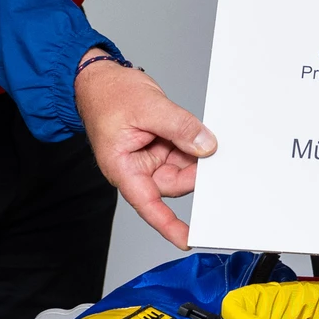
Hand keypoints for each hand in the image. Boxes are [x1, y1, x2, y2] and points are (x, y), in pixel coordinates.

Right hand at [76, 57, 213, 247]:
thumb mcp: (148, 107)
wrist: (101, 78)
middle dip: (195, 175)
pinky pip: (183, 153)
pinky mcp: (160, 146)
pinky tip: (206, 138)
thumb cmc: (109, 95)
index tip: (187, 239)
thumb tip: (206, 145)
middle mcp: (137, 168)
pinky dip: (196, 147)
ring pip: (182, 169)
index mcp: (123, 168)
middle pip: (173, 184)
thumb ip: (179, 127)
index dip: (168, 224)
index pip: (148, 203)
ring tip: (210, 141)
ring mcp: (150, 158)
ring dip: (197, 159)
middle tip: (217, 161)